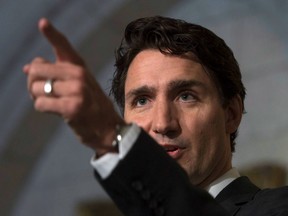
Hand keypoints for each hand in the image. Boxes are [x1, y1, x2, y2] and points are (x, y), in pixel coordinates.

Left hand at [23, 18, 123, 154]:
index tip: (43, 23)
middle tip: (41, 92)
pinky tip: (56, 111)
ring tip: (52, 103)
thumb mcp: (79, 84)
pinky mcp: (72, 107)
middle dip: (32, 82)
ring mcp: (77, 90)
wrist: (108, 128)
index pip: (64, 46)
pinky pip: (40, 103)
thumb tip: (27, 67)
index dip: (51, 33)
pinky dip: (43, 108)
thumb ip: (55, 73)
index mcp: (80, 67)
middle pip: (36, 69)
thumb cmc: (91, 106)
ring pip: (36, 88)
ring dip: (38, 97)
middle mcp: (79, 74)